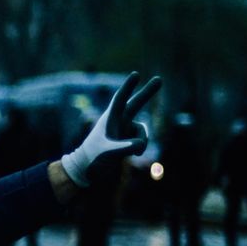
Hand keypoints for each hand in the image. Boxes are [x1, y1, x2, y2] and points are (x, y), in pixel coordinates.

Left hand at [60, 72, 161, 188]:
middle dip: (147, 93)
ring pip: (143, 131)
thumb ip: (125, 147)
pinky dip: (140, 148)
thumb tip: (141, 144)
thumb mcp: (108, 154)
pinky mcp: (128, 140)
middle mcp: (118, 122)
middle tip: (159, 78)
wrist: (87, 171)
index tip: (136, 74)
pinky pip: (142, 141)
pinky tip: (132, 156)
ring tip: (133, 154)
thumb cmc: (92, 159)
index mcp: (109, 119)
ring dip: (143, 142)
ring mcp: (124, 130)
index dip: (128, 87)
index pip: (120, 99)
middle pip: (135, 104)